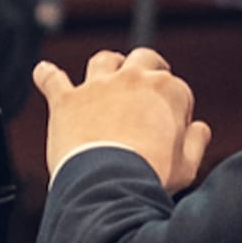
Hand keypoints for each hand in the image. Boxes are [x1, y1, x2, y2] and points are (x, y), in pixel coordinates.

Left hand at [34, 48, 214, 190]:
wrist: (108, 183)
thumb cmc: (149, 177)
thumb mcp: (187, 165)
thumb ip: (195, 141)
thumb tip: (199, 128)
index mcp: (168, 91)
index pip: (176, 89)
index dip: (174, 109)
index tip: (170, 128)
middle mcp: (133, 78)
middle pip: (144, 59)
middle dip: (149, 67)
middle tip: (147, 81)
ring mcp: (98, 86)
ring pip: (104, 60)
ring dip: (108, 64)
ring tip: (108, 71)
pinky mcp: (67, 100)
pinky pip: (52, 80)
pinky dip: (47, 76)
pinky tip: (42, 72)